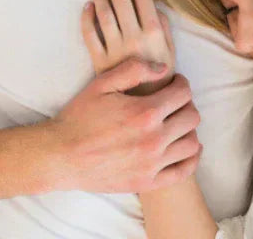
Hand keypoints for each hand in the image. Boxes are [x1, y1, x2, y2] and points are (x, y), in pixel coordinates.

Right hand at [48, 57, 202, 193]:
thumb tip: (163, 69)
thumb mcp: (102, 84)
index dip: (181, 83)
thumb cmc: (79, 117)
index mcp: (145, 113)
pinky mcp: (147, 182)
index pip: (183, 93)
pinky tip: (183, 148)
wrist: (60, 156)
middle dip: (185, 104)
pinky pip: (183, 171)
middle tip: (173, 102)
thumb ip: (134, 69)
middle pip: (192, 117)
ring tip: (175, 124)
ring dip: (188, 130)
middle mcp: (153, 139)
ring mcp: (152, 164)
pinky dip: (190, 158)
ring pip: (192, 143)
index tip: (174, 83)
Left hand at [82, 0, 175, 95]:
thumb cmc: (161, 79)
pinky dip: (87, 18)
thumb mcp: (170, 53)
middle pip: (120, 0)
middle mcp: (134, 38)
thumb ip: (164, 29)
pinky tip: (88, 6)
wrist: (144, 107)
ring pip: (104, 14)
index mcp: (154, 33)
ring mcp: (115, 49)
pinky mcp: (100, 61)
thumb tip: (154, 8)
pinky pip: (90, 35)